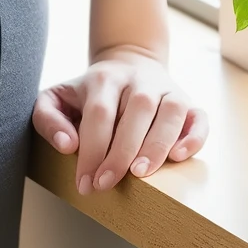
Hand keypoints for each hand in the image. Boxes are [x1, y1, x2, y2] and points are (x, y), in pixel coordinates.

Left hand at [32, 44, 207, 194]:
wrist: (127, 63)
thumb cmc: (88, 93)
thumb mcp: (57, 98)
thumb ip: (48, 118)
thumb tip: (67, 145)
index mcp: (105, 78)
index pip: (100, 114)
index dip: (91, 150)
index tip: (85, 183)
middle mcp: (140, 80)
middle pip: (137, 111)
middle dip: (121, 153)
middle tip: (106, 184)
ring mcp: (167, 89)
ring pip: (171, 113)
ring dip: (157, 145)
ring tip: (140, 175)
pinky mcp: (188, 102)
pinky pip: (199, 118)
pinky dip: (194, 137)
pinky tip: (179, 156)